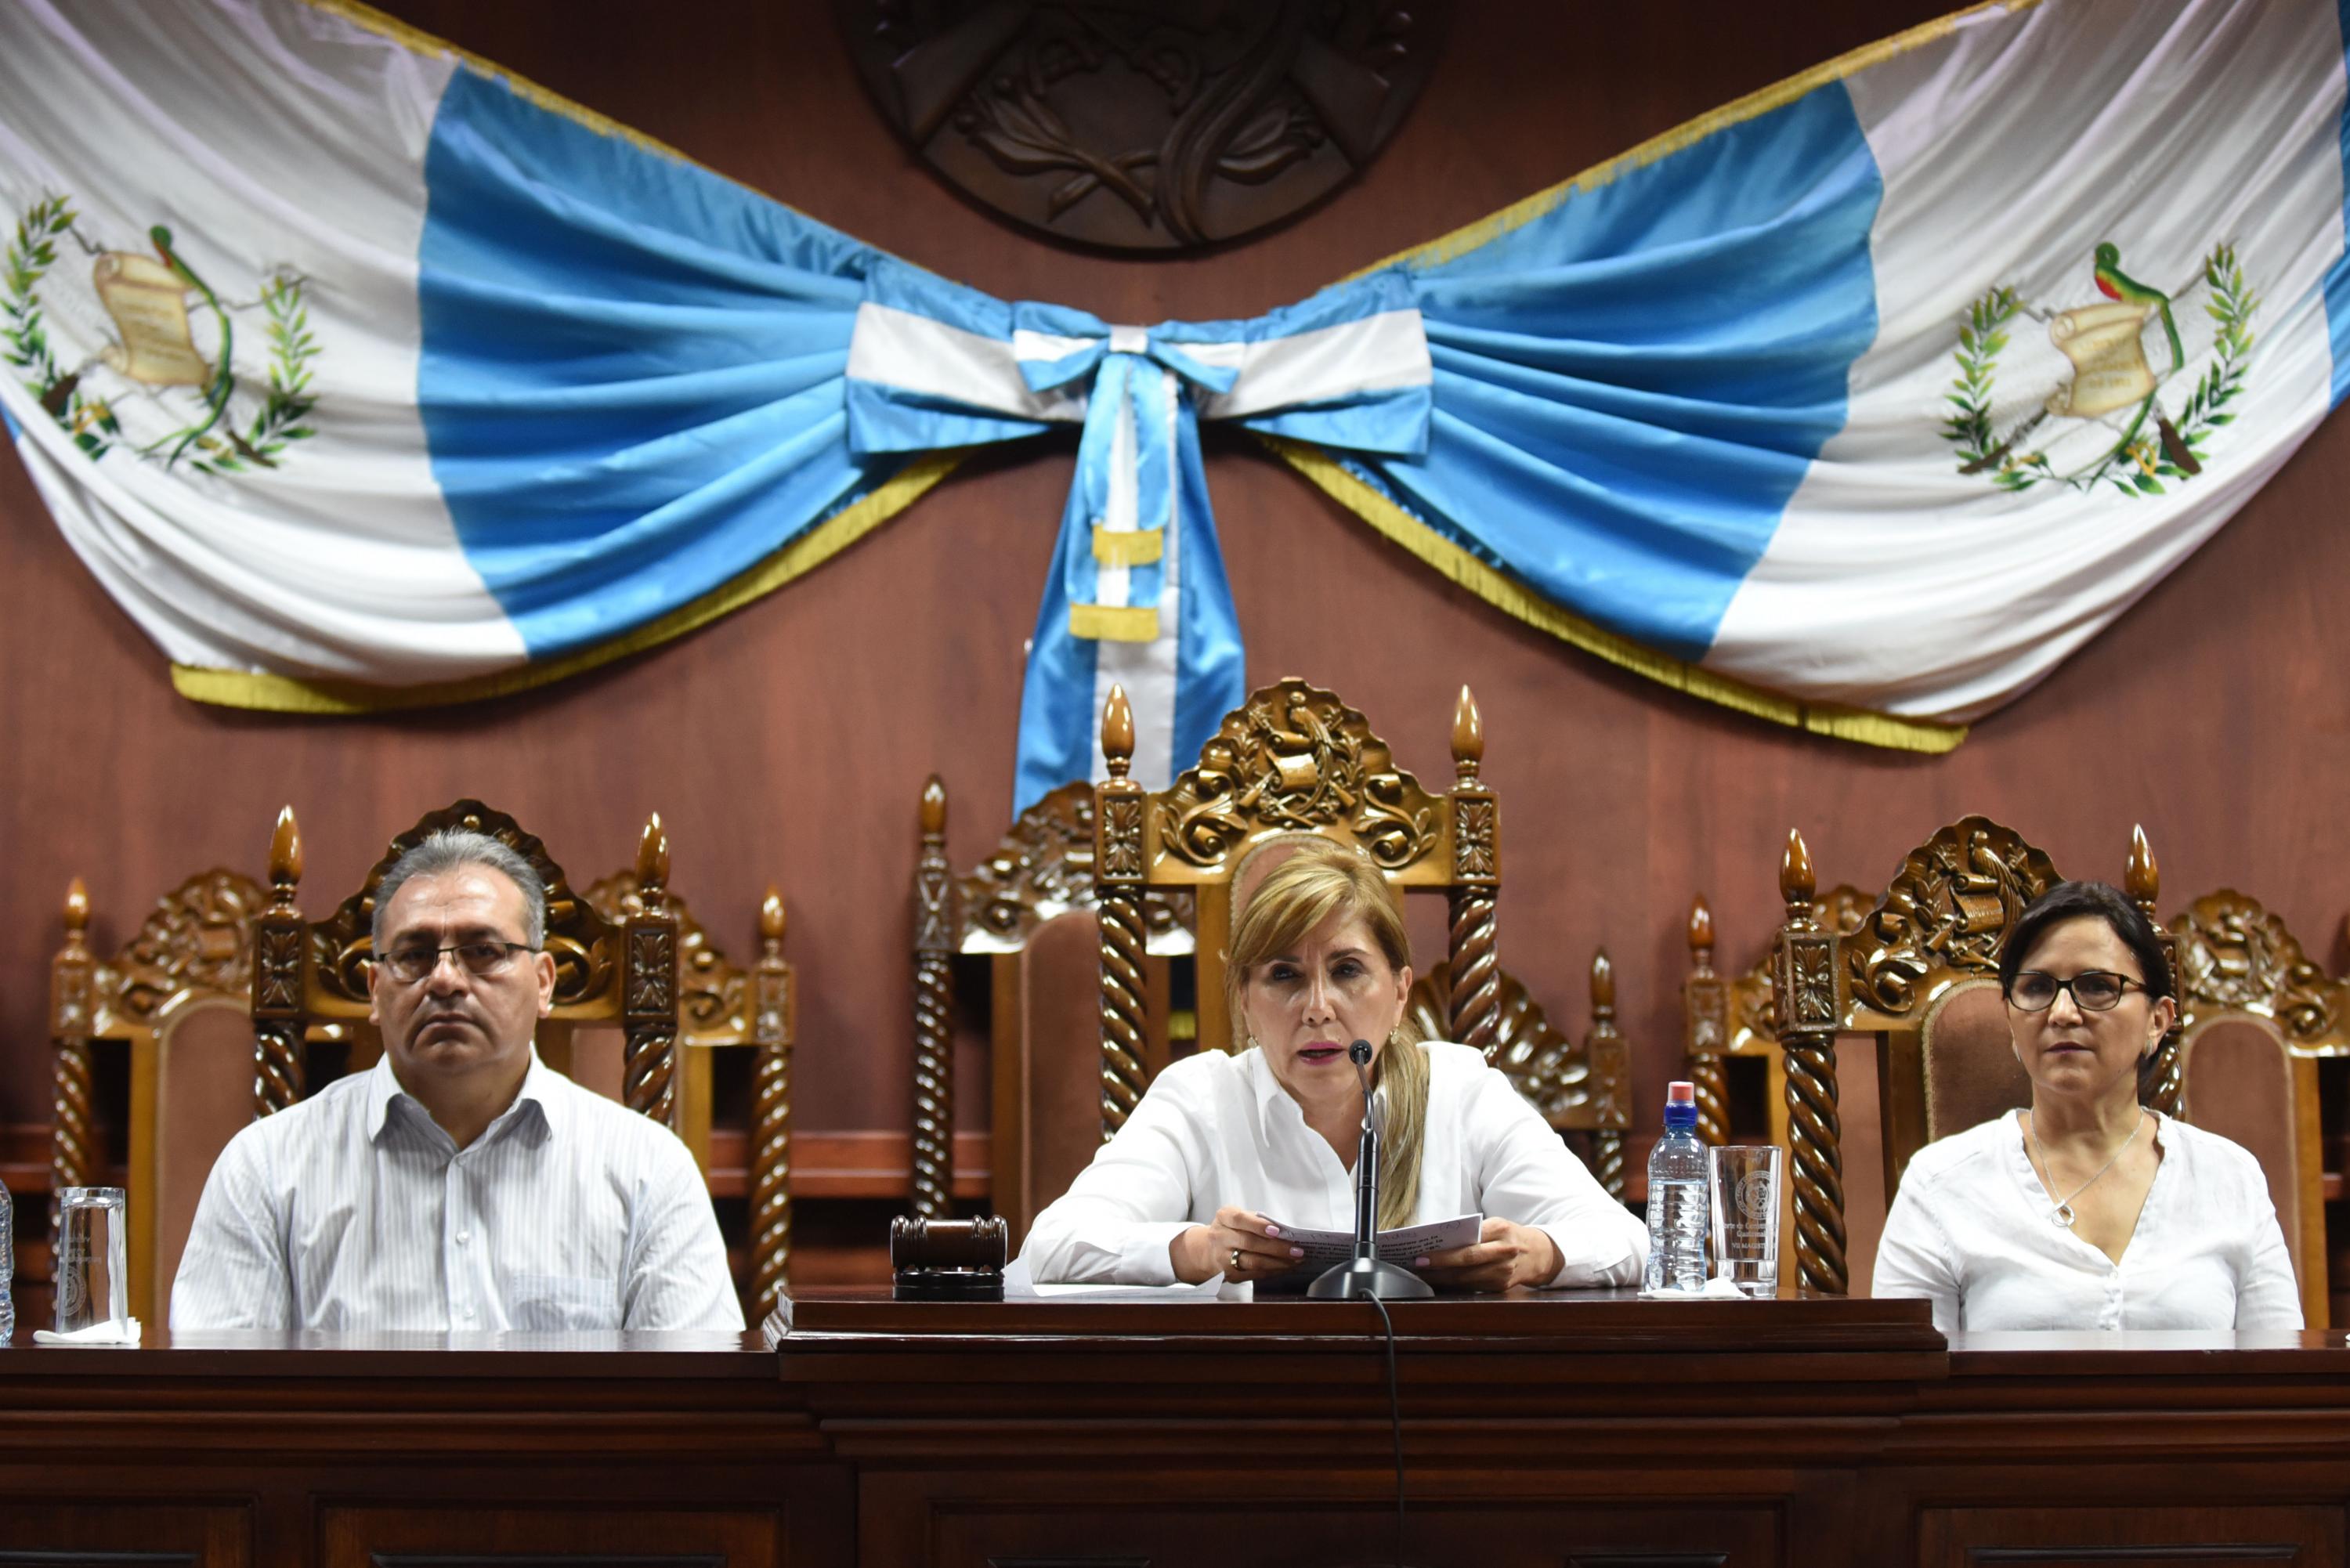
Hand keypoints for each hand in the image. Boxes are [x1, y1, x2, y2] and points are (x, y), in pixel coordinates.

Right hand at [1171, 1206, 1306, 1283]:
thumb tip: (1285, 1230)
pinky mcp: (1229, 1275)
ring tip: (1296, 1260)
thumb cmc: (1231, 1230)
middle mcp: (1220, 1237)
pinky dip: (1273, 1271)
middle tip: (1297, 1249)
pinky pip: (1254, 1274)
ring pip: (1253, 1262)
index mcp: (1224, 1217)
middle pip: (1249, 1243)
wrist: (1207, 1250)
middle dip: (1276, 1247)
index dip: (1258, 1225)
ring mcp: (1223, 1258)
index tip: (1277, 1230)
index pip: (1240, 1219)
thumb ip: (1256, 1220)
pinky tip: (1286, 1267)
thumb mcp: (1237, 1218)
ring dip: (1278, 1262)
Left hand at [1414, 1218, 1562, 1293]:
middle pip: (1466, 1263)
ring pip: (1467, 1279)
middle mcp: (1505, 1253)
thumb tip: (1439, 1241)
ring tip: (1421, 1274)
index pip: (1468, 1243)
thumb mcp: (1495, 1224)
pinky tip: (1438, 1281)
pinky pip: (1472, 1287)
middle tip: (1416, 1265)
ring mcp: (1504, 1273)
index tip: (1422, 1253)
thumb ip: (1473, 1231)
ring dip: (1441, 1278)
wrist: (1538, 1253)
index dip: (1444, 1252)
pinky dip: (1453, 1285)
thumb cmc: (1508, 1235)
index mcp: (1501, 1230)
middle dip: (1438, 1266)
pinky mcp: (1501, 1287)